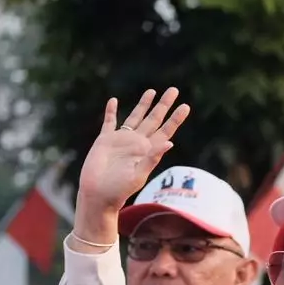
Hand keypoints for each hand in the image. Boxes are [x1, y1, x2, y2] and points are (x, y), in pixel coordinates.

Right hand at [77, 89, 190, 217]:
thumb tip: (169, 142)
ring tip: (151, 91)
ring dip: (143, 104)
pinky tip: (114, 101)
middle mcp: (137, 143)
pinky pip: (109, 122)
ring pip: (135, 117)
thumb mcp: (139, 175)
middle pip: (154, 119)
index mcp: (148, 150)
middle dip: (164, 105)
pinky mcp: (104, 140)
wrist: (98, 195)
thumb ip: (152, 158)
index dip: (175, 119)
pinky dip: (111, 111)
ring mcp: (121, 140)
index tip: (186, 106)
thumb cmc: (119, 190)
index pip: (165, 130)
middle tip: (174, 90)